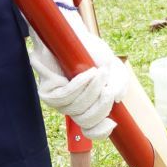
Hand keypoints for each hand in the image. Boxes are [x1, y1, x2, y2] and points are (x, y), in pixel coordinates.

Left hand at [29, 10, 121, 137]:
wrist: (72, 34)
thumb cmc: (91, 52)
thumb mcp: (114, 68)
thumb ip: (119, 84)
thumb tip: (117, 99)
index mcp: (86, 106)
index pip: (91, 130)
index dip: (100, 132)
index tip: (113, 123)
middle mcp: (71, 107)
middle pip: (86, 120)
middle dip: (101, 105)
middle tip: (109, 88)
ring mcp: (57, 101)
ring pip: (76, 109)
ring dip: (92, 91)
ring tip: (100, 72)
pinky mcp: (46, 92)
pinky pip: (64, 96)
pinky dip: (79, 85)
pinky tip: (87, 73)